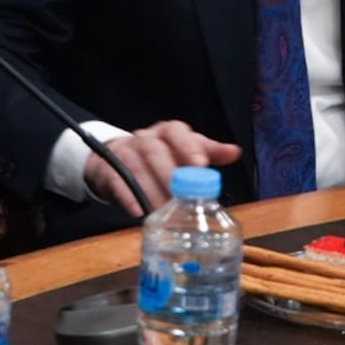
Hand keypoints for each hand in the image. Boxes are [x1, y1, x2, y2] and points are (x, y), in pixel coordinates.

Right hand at [84, 120, 241, 216]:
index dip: (188, 147)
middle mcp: (146, 138)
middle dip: (169, 174)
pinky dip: (127, 196)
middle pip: (155, 151)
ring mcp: (125, 152)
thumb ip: (208, 152)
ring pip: (137, 167)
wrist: (118, 159)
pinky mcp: (109, 169)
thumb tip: (235, 152)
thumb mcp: (184, 151)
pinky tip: (138, 211)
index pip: (177, 132)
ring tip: (164, 212)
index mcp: (168, 133)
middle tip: (183, 198)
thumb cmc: (161, 157)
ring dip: (151, 190)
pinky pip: (117, 181)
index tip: (200, 164)